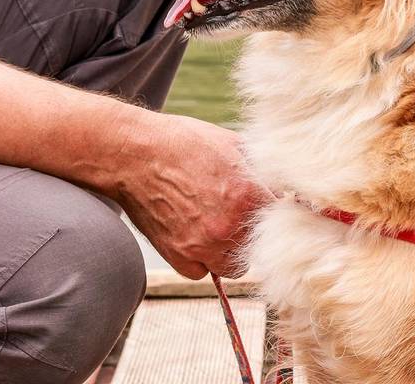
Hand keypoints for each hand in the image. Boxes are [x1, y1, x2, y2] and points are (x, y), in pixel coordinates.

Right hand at [114, 114, 268, 278]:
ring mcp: (204, 244)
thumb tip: (281, 183)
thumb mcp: (230, 142)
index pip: (279, 216)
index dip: (269, 208)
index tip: (257, 204)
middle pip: (259, 244)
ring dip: (228, 251)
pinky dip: (198, 260)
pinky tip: (192, 236)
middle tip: (233, 215)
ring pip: (234, 266)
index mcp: (248, 193)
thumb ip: (259, 168)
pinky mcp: (179, 256)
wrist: (134, 154)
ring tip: (215, 229)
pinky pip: (200, 272)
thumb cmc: (181, 142)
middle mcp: (230, 224)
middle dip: (249, 231)